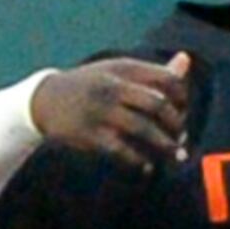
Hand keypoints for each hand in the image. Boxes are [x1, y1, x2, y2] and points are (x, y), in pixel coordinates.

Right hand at [30, 50, 196, 169]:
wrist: (44, 99)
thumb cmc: (90, 84)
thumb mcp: (117, 70)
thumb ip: (152, 71)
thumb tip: (186, 61)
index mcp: (124, 69)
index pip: (166, 79)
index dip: (182, 96)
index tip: (183, 109)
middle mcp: (114, 88)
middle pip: (158, 104)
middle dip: (177, 123)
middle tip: (182, 135)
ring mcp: (102, 112)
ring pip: (143, 129)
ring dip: (165, 145)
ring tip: (176, 154)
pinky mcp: (90, 134)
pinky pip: (122, 151)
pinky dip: (139, 161)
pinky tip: (148, 167)